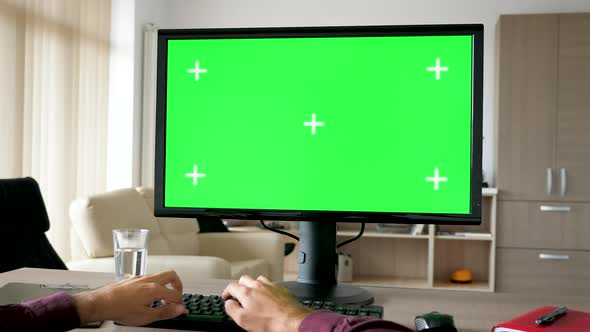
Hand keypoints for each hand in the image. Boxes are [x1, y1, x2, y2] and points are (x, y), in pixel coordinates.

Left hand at [72, 271, 188, 325]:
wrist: (101, 303)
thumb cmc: (120, 309)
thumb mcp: (146, 316)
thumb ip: (166, 312)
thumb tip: (180, 310)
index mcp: (155, 289)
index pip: (175, 294)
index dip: (180, 303)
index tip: (180, 310)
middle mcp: (149, 280)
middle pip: (171, 275)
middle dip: (178, 285)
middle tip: (177, 296)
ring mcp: (140, 278)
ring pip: (160, 275)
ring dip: (166, 285)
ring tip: (162, 299)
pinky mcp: (133, 279)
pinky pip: (149, 278)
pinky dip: (154, 285)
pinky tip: (148, 296)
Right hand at [222, 275, 313, 331]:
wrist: (291, 320)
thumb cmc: (270, 321)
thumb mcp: (243, 320)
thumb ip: (232, 309)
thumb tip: (228, 303)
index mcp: (247, 292)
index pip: (232, 286)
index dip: (226, 291)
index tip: (226, 296)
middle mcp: (258, 286)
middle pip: (244, 279)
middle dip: (239, 285)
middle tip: (238, 293)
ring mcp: (271, 286)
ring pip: (258, 279)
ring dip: (253, 284)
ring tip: (253, 293)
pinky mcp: (281, 289)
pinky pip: (271, 284)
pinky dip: (267, 288)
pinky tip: (268, 295)